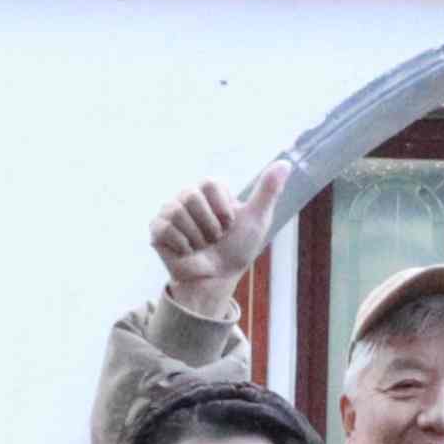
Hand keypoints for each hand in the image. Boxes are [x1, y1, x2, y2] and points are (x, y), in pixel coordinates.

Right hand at [150, 159, 290, 311]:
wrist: (217, 279)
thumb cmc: (237, 249)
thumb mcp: (256, 219)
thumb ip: (268, 190)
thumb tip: (286, 164)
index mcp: (209, 190)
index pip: (211, 183)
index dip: (223, 208)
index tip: (229, 224)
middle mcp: (187, 196)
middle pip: (191, 196)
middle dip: (210, 225)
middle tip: (214, 238)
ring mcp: (170, 211)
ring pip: (177, 211)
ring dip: (197, 237)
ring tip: (201, 245)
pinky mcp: (157, 229)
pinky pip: (164, 227)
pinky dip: (181, 244)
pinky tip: (187, 251)